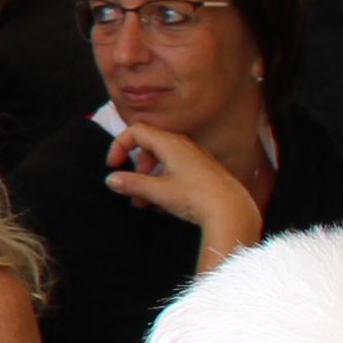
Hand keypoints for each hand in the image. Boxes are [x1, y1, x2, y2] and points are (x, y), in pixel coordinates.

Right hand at [105, 121, 263, 261]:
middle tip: (130, 188)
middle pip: (150, 146)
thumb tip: (111, 179)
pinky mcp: (204, 171)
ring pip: (163, 160)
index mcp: (170, 143)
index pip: (136, 131)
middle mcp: (183, 145)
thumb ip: (132, 184)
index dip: (119, 145)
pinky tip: (162, 204)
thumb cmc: (195, 197)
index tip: (113, 166)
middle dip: (135, 167)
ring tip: (143, 202)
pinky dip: (163, 182)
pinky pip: (176, 169)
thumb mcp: (158, 192)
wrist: (231, 210)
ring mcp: (195, 158)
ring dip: (148, 178)